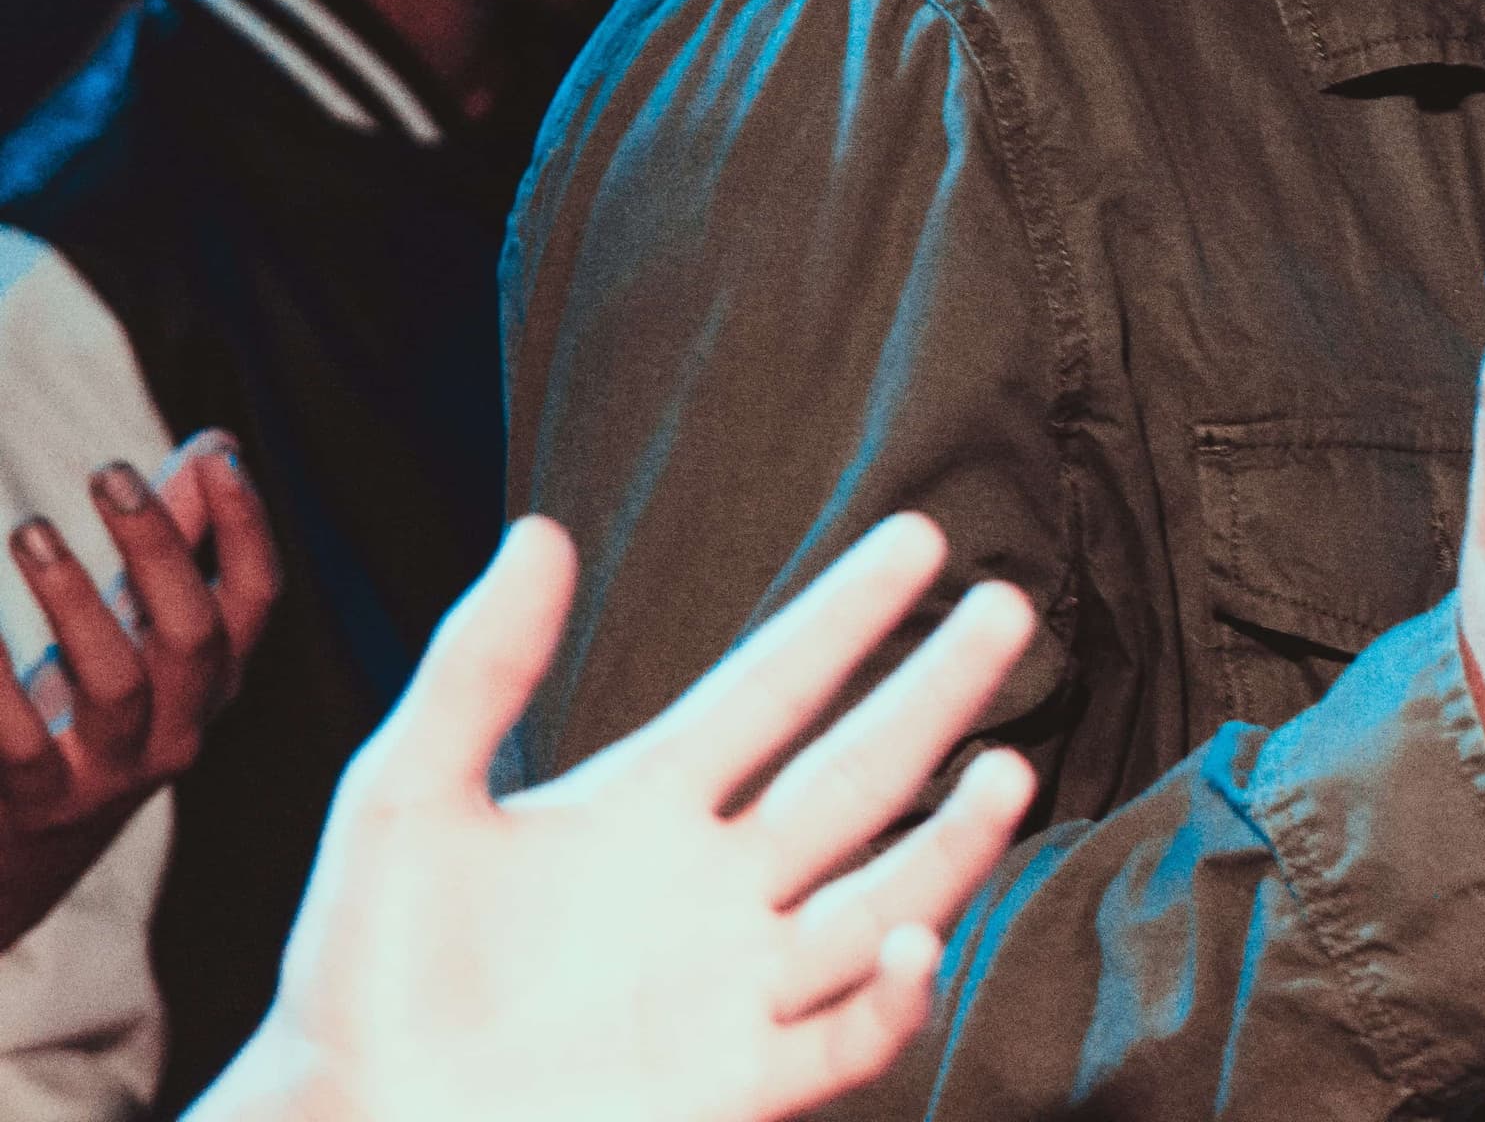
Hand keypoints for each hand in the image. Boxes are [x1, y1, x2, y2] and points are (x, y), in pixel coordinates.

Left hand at [0, 431, 280, 948]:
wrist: (18, 851)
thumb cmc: (82, 710)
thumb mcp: (135, 632)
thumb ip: (176, 543)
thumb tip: (213, 447)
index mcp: (212, 683)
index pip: (255, 601)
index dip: (246, 529)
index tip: (215, 458)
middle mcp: (178, 730)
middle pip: (191, 634)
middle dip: (155, 548)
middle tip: (107, 472)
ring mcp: (109, 773)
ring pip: (115, 683)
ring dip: (77, 600)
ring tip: (33, 529)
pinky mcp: (35, 802)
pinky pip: (16, 741)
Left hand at [190, 511, 1039, 1121]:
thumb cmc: (361, 974)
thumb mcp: (404, 801)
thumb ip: (476, 670)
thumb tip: (539, 531)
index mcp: (646, 805)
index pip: (772, 690)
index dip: (846, 616)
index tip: (919, 540)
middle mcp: (714, 886)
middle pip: (856, 775)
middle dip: (936, 694)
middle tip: (1009, 610)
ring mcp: (734, 985)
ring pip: (880, 901)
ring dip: (948, 845)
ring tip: (1006, 775)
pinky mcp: (737, 1083)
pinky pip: (845, 1040)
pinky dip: (892, 999)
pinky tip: (911, 945)